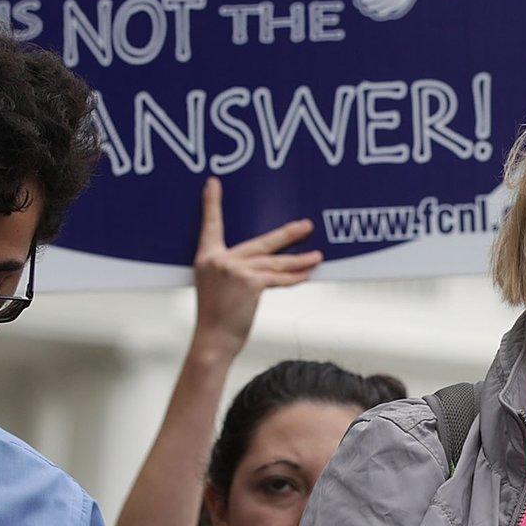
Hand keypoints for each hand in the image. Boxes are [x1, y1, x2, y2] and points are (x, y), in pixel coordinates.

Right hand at [191, 178, 320, 358]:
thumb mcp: (215, 287)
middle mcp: (220, 259)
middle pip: (261, 242)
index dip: (212, 204)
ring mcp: (235, 270)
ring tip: (317, 256)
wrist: (212, 340)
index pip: (210, 225)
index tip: (213, 184)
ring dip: (299, 260)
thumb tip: (261, 265)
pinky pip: (278, 279)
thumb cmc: (215, 317)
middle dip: (287, 235)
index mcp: (207, 257)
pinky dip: (294, 278)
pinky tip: (307, 274)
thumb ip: (232, 270)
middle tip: (306, 225)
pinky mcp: (249, 283)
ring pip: (275, 262)